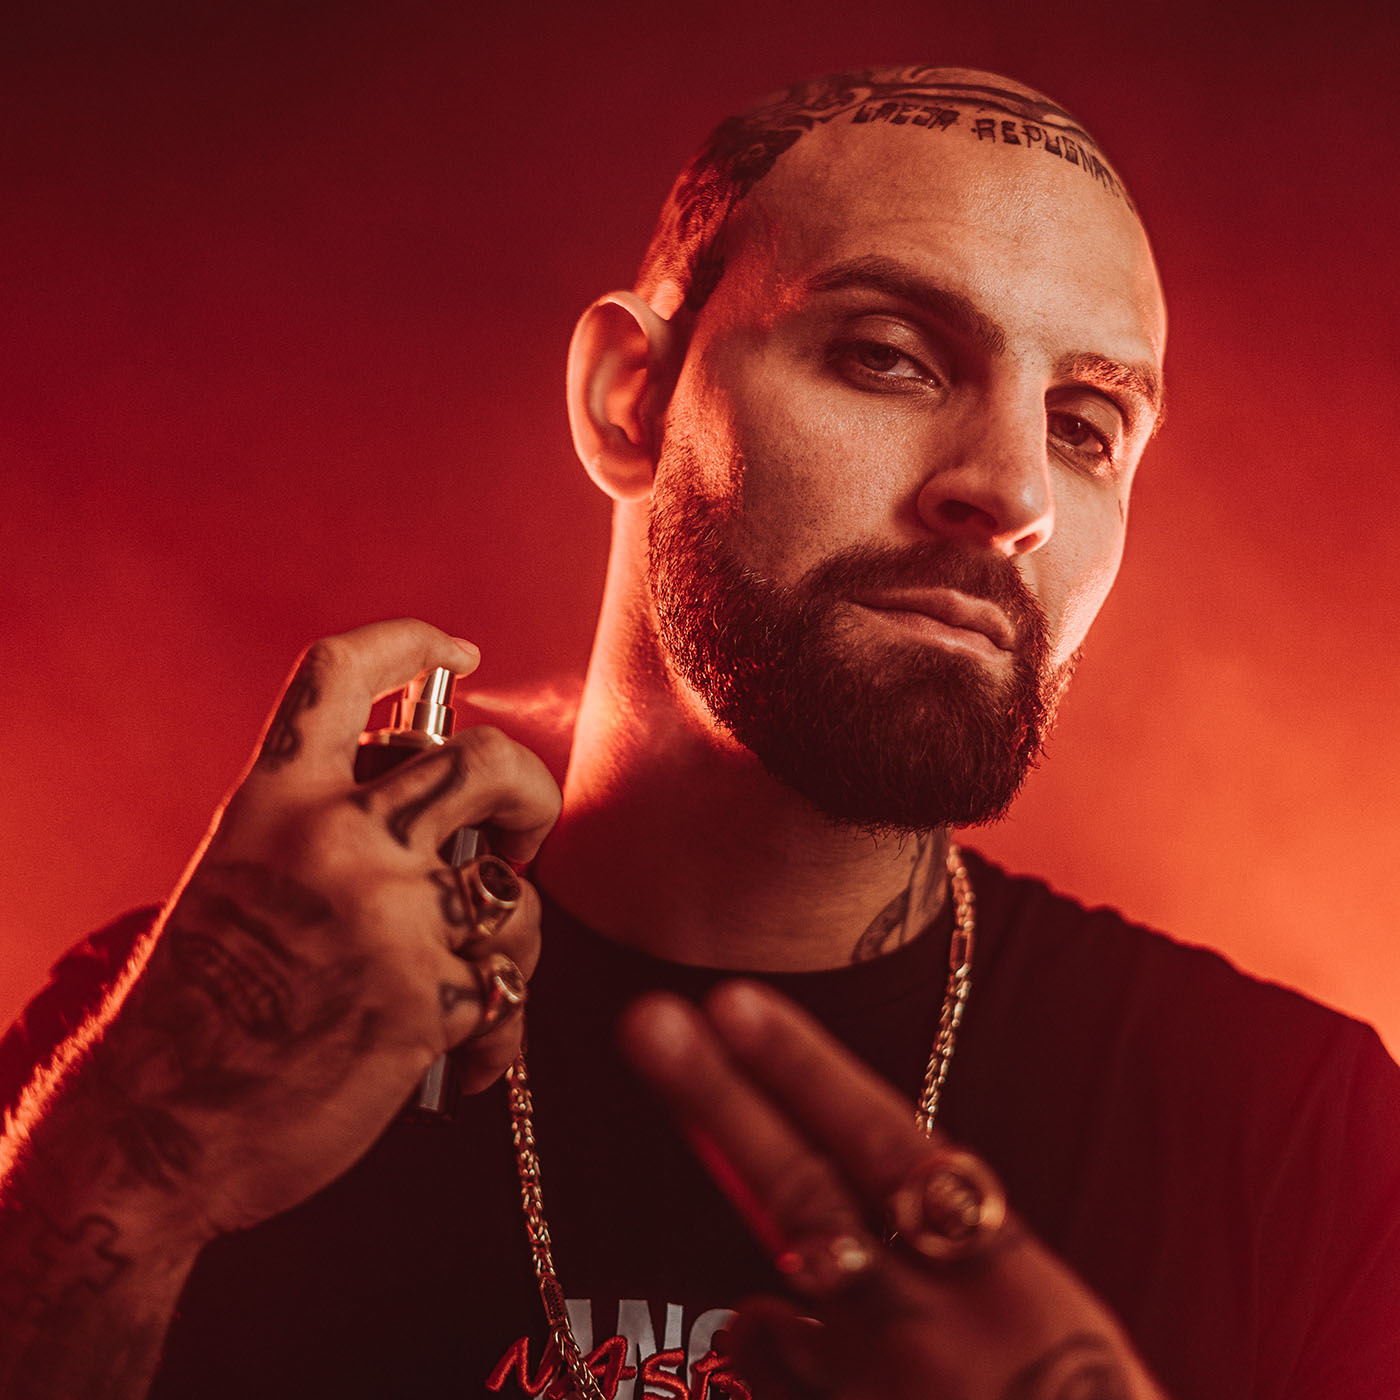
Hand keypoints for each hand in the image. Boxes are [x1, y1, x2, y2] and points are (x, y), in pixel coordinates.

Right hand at [98, 620, 560, 1239]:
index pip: (342, 673)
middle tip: (521, 835)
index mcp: (275, 801)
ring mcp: (385, 912)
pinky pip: (507, 990)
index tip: (458, 649)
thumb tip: (430, 800)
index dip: (411, 642)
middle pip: (484, 761)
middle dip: (531, 790)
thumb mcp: (240, 877)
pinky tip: (462, 1056)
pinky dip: (498, 1027)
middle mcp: (335, 838)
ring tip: (475, 980)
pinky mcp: (426, 995)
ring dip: (511, 940)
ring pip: (512, 892)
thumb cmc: (198, 1009)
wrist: (155, 1134)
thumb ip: (322, 825)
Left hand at [620, 982, 1167, 1399]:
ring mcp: (885, 1395)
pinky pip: (778, 1395)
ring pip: (774, 1317)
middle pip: (805, 1197)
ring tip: (763, 1294)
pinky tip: (790, 1355)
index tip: (733, 1002)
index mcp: (1014, 1285)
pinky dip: (779, 1369)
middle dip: (722, 1103)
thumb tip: (833, 1245)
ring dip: (754, 1302)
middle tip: (649, 1022)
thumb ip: (962, 1268)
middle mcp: (939, 1331)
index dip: (805, 1071)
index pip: (889, 1146)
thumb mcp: (1055, 1333)